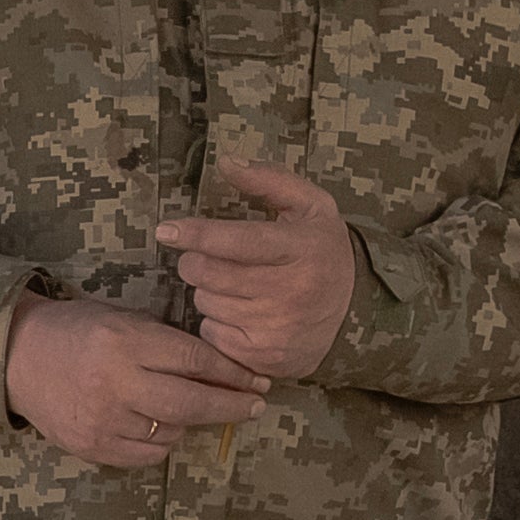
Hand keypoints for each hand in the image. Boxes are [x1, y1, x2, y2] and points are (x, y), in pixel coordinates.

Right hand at [1, 292, 268, 473]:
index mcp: (125, 342)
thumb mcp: (123, 321)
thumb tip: (223, 370)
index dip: (233, 374)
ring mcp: (102, 420)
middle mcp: (115, 383)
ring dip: (190, 421)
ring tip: (189, 408)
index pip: (195, 361)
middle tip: (255, 406)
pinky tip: (159, 426)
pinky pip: (147, 454)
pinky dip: (162, 441)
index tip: (257, 381)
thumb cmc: (78, 331)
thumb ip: (166, 344)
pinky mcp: (91, 446)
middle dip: (231, 406)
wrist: (17, 357)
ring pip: (172, 431)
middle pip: (191, 403)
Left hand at [155, 160, 361, 381]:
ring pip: (208, 303)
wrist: (353, 314)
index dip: (199, 235)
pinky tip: (240, 314)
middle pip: (212, 275)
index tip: (166, 230)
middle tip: (204, 257)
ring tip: (235, 286)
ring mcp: (278, 328)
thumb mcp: (310, 206)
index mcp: (302, 249)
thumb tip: (226, 162)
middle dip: (196, 262)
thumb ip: (269, 180)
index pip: (240, 241)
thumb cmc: (322, 251)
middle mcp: (292, 291)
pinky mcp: (265, 357)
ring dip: (209, 292)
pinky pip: (212, 334)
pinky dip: (216, 322)